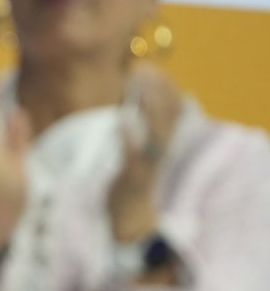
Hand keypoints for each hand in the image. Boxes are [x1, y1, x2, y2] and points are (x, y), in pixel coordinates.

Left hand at [108, 63, 181, 240]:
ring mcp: (149, 165)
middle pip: (166, 116)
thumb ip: (136, 133)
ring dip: (149, 107)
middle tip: (144, 67)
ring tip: (139, 85)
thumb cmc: (130, 185)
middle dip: (157, 90)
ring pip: (156, 132)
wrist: (130, 222)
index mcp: (162, 146)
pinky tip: (121, 118)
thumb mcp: (137, 156)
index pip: (170, 112)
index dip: (164, 89)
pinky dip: (129, 136)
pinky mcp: (134, 179)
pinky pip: (134, 155)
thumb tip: (130, 107)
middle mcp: (160, 153)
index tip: (152, 68)